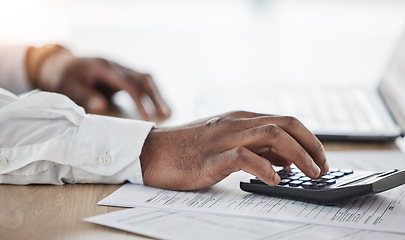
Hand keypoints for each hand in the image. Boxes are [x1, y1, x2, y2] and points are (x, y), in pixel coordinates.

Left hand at [37, 50, 170, 119]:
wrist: (60, 64)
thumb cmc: (63, 77)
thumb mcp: (67, 86)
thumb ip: (84, 95)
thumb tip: (102, 107)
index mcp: (104, 67)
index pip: (128, 83)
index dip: (138, 100)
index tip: (147, 116)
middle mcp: (116, 66)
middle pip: (143, 78)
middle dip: (156, 96)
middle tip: (167, 114)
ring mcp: (121, 69)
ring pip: (146, 79)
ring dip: (158, 95)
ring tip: (168, 112)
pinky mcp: (123, 76)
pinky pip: (142, 83)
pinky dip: (152, 94)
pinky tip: (158, 108)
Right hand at [140, 111, 328, 189]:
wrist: (152, 152)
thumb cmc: (188, 150)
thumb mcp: (226, 143)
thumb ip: (255, 148)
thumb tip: (287, 160)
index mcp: (240, 119)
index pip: (285, 121)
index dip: (309, 139)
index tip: (320, 158)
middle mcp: (236, 124)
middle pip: (285, 124)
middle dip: (311, 145)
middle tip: (323, 168)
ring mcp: (224, 138)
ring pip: (271, 135)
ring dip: (298, 155)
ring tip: (310, 174)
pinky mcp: (211, 157)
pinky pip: (244, 157)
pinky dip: (265, 167)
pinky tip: (275, 180)